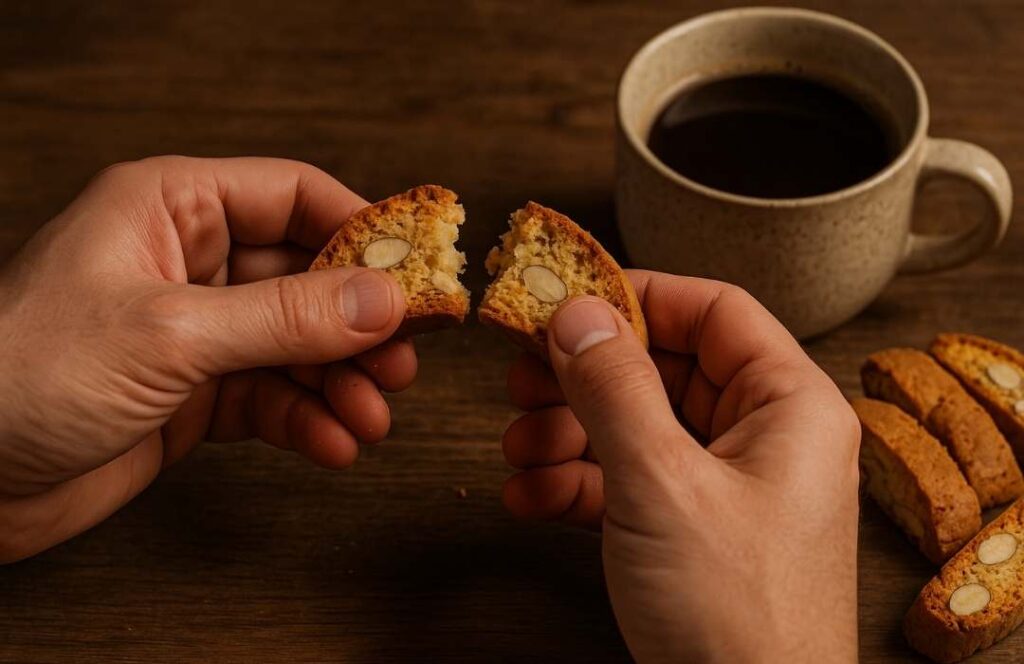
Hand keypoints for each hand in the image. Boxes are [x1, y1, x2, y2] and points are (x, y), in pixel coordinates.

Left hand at [0, 156, 413, 562]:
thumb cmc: (22, 373)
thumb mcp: (170, 334)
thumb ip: (284, 318)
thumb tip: (382, 301)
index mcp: (172, 209)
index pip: (292, 196)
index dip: (360, 232)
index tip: (416, 273)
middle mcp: (189, 263)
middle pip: (306, 276)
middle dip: (358, 323)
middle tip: (402, 362)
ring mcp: (195, 332)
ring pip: (297, 344)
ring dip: (341, 381)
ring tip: (372, 416)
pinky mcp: (194, 395)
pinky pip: (272, 398)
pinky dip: (307, 420)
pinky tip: (332, 443)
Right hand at [501, 271, 859, 662]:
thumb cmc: (740, 622)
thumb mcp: (663, 485)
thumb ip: (614, 389)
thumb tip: (576, 312)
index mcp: (790, 408)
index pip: (713, 311)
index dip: (637, 296)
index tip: (568, 295)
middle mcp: (762, 440)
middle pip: (661, 370)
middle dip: (584, 377)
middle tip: (525, 374)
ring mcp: (724, 490)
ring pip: (634, 428)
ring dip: (567, 434)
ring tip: (519, 448)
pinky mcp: (689, 534)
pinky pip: (625, 484)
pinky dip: (575, 485)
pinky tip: (531, 496)